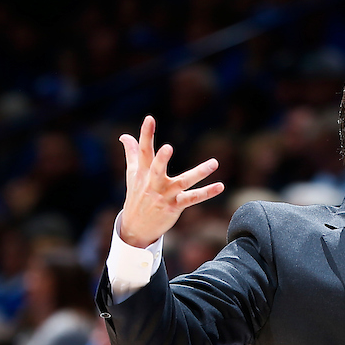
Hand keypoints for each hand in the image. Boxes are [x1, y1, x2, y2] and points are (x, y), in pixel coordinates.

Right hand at [120, 116, 222, 247]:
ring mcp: (165, 195)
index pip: (143, 150)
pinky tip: (220, 186)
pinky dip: (207, 193)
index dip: (146, 134)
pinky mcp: (175, 206)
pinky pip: (193, 198)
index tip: (150, 118)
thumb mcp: (133, 174)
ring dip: (199, 173)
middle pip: (156, 168)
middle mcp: (153, 182)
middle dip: (161, 159)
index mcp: (142, 172)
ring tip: (214, 163)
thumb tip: (125, 136)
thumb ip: (132, 153)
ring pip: (183, 182)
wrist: (136, 226)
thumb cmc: (136, 195)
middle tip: (168, 148)